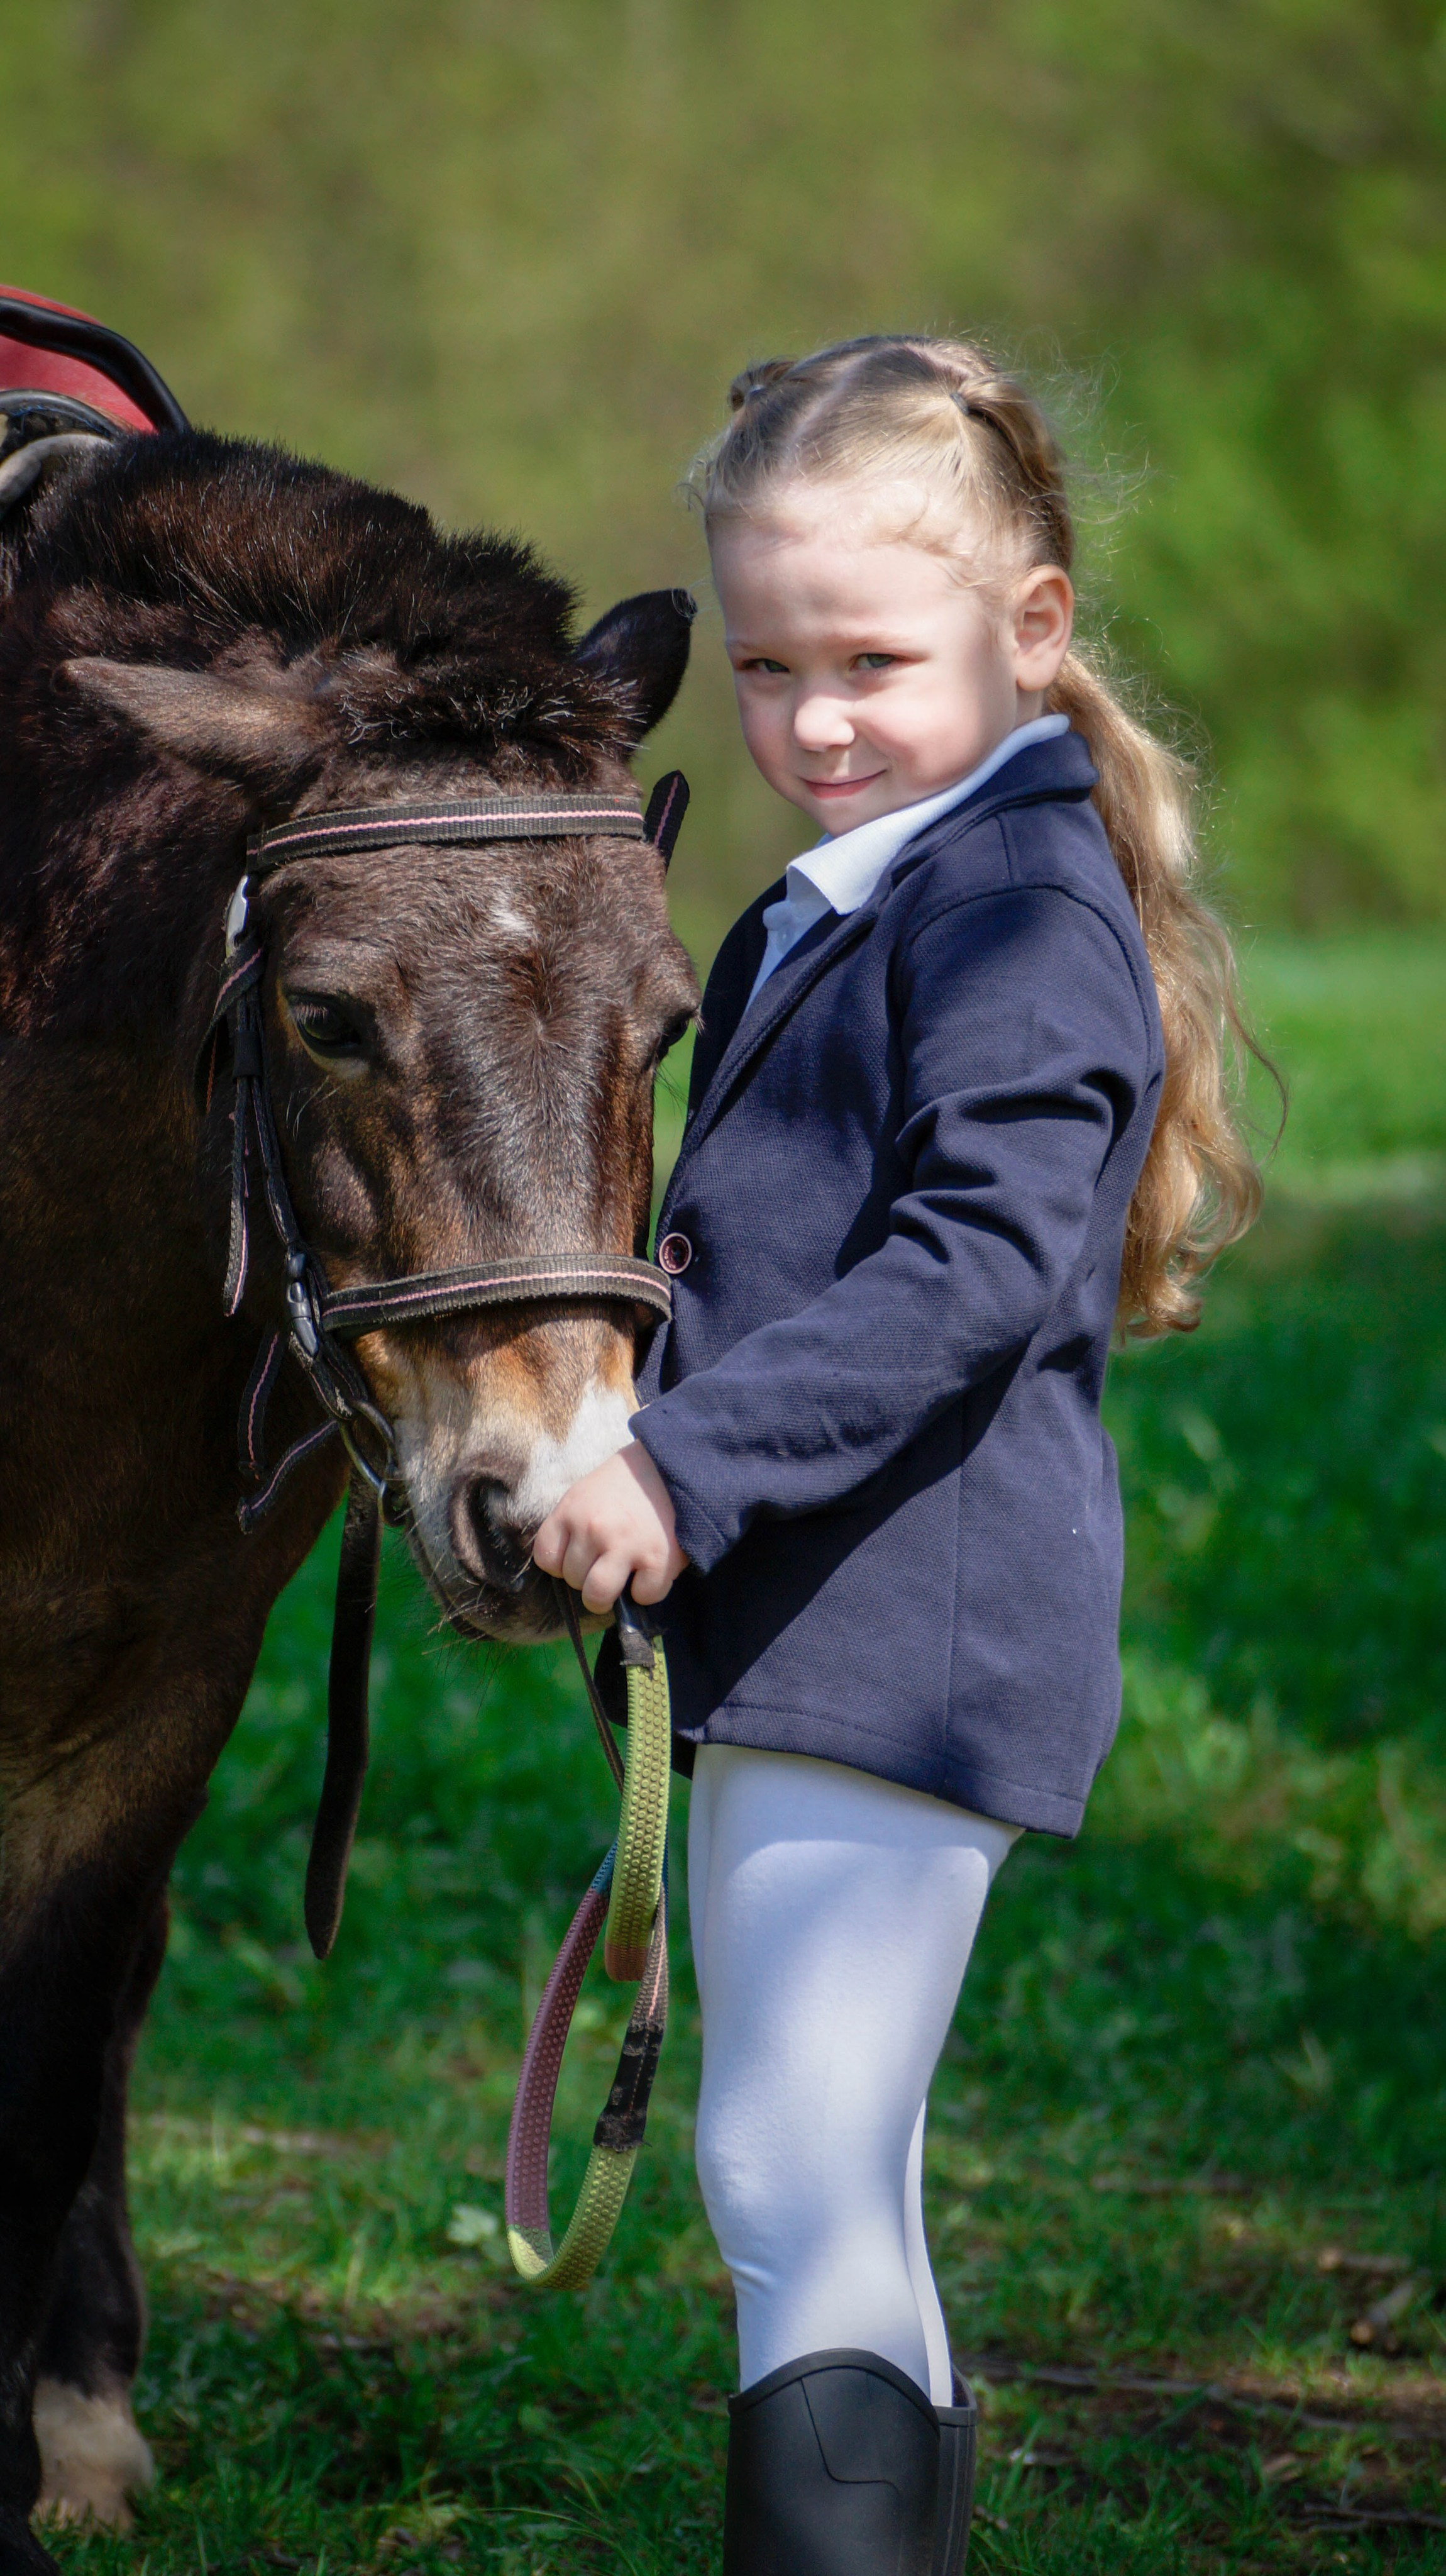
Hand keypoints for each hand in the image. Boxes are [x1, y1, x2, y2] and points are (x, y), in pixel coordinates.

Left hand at [532, 1442, 689, 1612]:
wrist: (676, 1464)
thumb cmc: (627, 1483)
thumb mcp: (586, 1493)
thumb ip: (572, 1526)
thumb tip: (565, 1570)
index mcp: (572, 1510)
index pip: (546, 1559)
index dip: (562, 1563)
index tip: (581, 1557)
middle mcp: (594, 1528)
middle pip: (573, 1580)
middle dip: (589, 1576)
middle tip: (608, 1562)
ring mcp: (626, 1545)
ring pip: (598, 1596)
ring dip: (609, 1595)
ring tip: (621, 1580)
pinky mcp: (659, 1560)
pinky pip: (642, 1597)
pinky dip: (647, 1591)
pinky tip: (651, 1571)